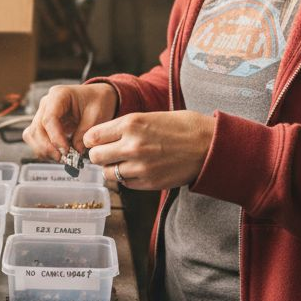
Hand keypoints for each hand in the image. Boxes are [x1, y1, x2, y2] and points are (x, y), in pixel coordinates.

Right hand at [23, 83, 117, 159]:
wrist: (97, 97)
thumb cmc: (97, 101)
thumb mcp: (97, 115)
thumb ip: (84, 133)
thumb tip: (75, 150)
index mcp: (59, 95)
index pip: (49, 118)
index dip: (55, 138)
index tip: (66, 151)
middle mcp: (46, 103)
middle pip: (37, 128)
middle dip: (48, 147)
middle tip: (64, 158)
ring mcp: (42, 113)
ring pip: (32, 135)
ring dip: (44, 150)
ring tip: (61, 158)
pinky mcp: (43, 124)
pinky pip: (36, 138)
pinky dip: (44, 149)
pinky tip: (57, 153)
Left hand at [82, 110, 214, 191]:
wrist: (208, 144)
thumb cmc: (181, 126)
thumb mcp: (148, 116)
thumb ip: (123, 127)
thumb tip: (100, 137)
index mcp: (131, 124)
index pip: (92, 136)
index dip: (92, 140)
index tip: (97, 141)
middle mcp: (132, 146)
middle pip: (96, 157)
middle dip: (99, 155)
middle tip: (108, 153)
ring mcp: (140, 167)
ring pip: (108, 173)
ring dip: (112, 168)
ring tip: (124, 161)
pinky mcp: (149, 183)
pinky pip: (125, 183)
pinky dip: (126, 177)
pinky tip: (138, 169)